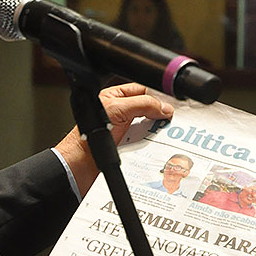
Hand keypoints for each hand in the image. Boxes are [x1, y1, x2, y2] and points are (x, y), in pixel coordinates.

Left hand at [55, 83, 172, 194]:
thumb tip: (164, 107)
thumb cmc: (88, 136)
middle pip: (149, 110)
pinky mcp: (129, 147)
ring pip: (150, 128)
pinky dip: (154, 145)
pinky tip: (159, 146)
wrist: (82, 165)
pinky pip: (147, 144)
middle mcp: (121, 113)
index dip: (157, 96)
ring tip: (168, 133)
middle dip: (160, 115)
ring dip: (158, 131)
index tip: (172, 103)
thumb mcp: (118, 109)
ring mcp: (126, 130)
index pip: (143, 91)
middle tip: (173, 119)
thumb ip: (142, 104)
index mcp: (115, 97)